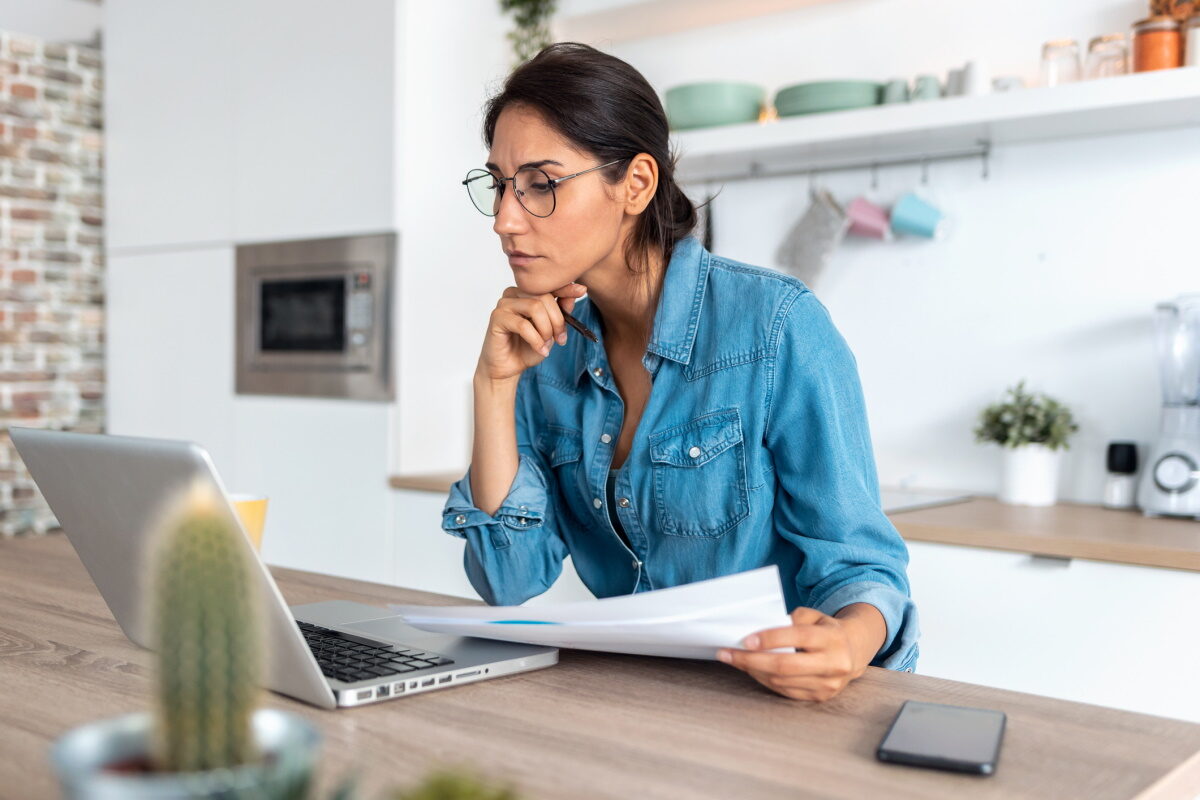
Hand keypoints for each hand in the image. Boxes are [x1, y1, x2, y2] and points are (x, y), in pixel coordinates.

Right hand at [476, 283, 587, 383]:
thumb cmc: (527, 348)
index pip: (548, 286)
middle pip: (544, 297)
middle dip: (557, 320)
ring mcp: (504, 304)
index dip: (566, 288)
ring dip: (546, 329)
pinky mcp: (497, 318)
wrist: (509, 367)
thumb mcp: (551, 330)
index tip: (582, 290)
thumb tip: (575, 294)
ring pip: (534, 307)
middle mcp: (514, 294)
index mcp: (527, 293)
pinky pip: (522, 325)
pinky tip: (540, 349)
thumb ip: (561, 312)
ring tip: (546, 344)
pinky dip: (535, 339)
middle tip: (560, 339)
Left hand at [716, 605, 883, 700]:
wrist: (852, 652)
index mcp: (832, 638)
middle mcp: (833, 664)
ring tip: (733, 660)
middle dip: (751, 660)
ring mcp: (828, 685)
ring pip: (781, 681)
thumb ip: (791, 619)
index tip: (744, 639)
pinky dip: (764, 680)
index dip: (770, 639)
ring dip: (753, 670)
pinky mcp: (820, 697)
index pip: (797, 637)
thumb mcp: (814, 616)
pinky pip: (785, 691)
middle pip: (785, 665)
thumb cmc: (824, 630)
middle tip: (726, 653)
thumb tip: (757, 630)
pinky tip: (751, 669)